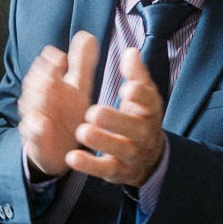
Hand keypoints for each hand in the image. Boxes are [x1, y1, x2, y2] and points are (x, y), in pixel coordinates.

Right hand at [17, 30, 98, 178]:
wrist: (59, 149)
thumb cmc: (68, 113)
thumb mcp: (78, 88)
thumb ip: (82, 63)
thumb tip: (87, 35)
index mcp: (52, 84)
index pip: (46, 67)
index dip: (51, 62)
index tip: (61, 57)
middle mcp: (41, 99)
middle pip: (35, 83)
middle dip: (41, 76)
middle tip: (52, 71)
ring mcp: (36, 117)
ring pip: (29, 105)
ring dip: (36, 98)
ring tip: (46, 93)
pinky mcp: (36, 139)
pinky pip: (32, 132)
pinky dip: (35, 127)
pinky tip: (43, 123)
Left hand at [67, 47, 165, 187]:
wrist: (149, 157)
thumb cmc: (139, 117)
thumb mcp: (143, 95)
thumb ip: (136, 74)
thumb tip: (130, 52)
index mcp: (149, 111)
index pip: (150, 102)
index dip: (140, 96)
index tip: (127, 87)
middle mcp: (144, 134)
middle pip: (135, 128)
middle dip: (115, 120)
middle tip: (93, 112)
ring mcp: (132, 154)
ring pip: (121, 149)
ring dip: (102, 141)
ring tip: (82, 131)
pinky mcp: (118, 171)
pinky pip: (105, 170)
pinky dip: (89, 165)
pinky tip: (72, 156)